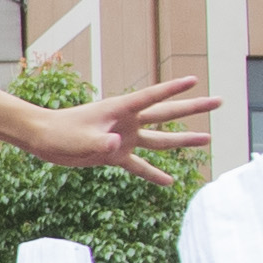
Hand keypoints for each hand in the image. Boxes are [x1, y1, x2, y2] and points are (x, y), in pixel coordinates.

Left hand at [24, 71, 214, 183]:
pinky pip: (140, 166)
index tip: (195, 80)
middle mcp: (128, 122)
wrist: (43, 139)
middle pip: (167, 113)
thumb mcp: (81, 138)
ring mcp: (124, 138)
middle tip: (219, 101)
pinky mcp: (115, 155)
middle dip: (193, 108)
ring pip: (160, 139)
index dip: (174, 89)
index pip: (153, 97)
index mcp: (121, 109)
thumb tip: (117, 146)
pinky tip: (169, 181)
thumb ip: (100, 142)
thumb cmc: (60, 132)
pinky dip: (154, 174)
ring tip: (207, 139)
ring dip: (182, 140)